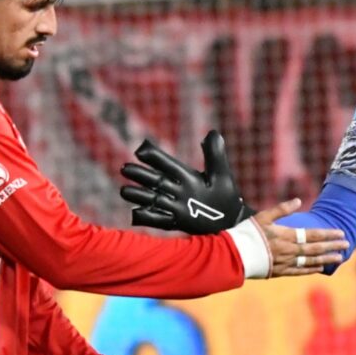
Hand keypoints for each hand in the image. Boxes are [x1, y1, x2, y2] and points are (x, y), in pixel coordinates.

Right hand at [120, 130, 253, 234]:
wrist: (231, 221)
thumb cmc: (227, 196)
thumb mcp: (221, 174)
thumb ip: (215, 155)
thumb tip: (212, 132)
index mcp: (187, 177)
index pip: (168, 165)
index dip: (155, 158)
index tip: (140, 150)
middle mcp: (178, 191)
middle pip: (156, 181)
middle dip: (141, 175)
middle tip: (124, 168)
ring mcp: (176, 207)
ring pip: (154, 199)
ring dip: (139, 195)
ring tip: (124, 191)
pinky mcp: (177, 222)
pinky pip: (160, 220)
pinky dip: (147, 217)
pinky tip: (135, 214)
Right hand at [253, 198, 348, 276]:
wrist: (234, 255)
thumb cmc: (248, 233)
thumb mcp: (263, 216)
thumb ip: (282, 209)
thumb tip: (298, 200)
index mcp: (286, 236)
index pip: (313, 235)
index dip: (328, 234)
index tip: (341, 234)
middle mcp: (289, 250)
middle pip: (315, 249)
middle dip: (332, 246)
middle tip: (346, 245)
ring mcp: (285, 262)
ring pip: (310, 261)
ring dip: (326, 259)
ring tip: (339, 258)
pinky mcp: (279, 272)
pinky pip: (299, 271)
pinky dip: (311, 269)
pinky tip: (320, 268)